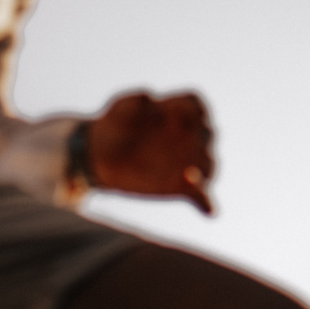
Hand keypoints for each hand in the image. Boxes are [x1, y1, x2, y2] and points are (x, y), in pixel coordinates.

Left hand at [84, 90, 215, 213]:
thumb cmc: (115, 125)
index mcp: (179, 110)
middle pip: (207, 133)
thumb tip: (148, 98)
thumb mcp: (119, 108)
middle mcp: (190, 135)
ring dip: (204, 170)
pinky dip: (205, 201)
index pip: (195, 105)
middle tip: (184, 142)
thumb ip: (133, 101)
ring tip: (193, 176)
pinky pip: (200, 195)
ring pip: (208, 164)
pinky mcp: (182, 186)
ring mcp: (188, 161)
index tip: (170, 114)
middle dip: (199, 137)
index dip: (188, 108)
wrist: (101, 154)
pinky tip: (207, 210)